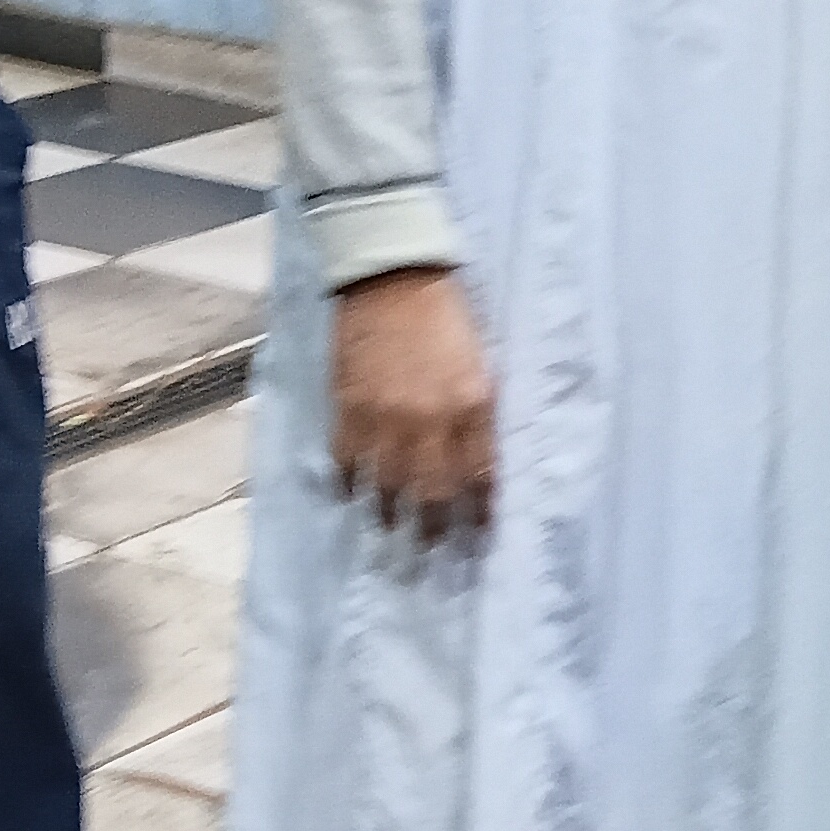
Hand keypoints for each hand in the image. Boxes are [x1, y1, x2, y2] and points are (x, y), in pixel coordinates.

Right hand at [330, 268, 496, 541]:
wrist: (392, 278)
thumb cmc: (445, 316)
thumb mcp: (480, 364)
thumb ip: (478, 413)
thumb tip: (477, 460)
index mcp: (473, 404)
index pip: (481, 476)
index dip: (480, 511)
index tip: (479, 534)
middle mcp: (431, 420)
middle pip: (434, 494)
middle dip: (435, 530)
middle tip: (433, 552)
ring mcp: (386, 418)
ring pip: (388, 488)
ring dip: (391, 516)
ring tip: (393, 533)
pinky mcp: (348, 409)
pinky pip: (347, 463)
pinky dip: (350, 483)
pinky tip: (353, 494)